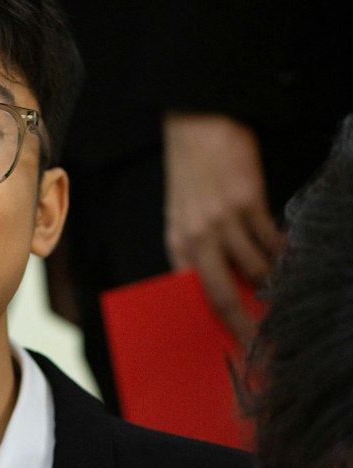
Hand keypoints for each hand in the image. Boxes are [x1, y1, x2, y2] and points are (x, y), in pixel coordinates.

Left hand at [162, 113, 283, 343]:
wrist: (198, 120)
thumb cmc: (191, 170)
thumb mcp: (180, 214)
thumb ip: (195, 249)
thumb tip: (226, 285)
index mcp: (177, 243)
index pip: (197, 296)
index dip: (217, 324)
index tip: (236, 346)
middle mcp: (197, 238)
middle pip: (223, 296)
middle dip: (245, 325)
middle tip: (262, 346)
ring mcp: (223, 221)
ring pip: (255, 269)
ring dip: (273, 284)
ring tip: (284, 293)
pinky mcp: (249, 201)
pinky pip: (271, 240)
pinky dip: (284, 253)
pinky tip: (290, 258)